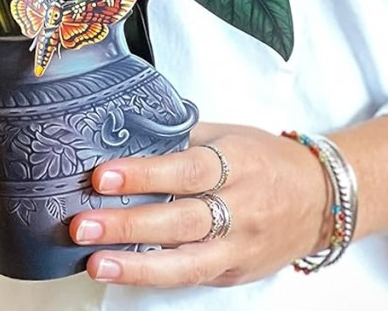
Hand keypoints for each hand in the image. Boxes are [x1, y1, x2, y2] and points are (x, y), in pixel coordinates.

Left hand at [69, 123, 332, 286]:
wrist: (322, 199)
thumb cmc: (263, 159)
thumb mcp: (225, 135)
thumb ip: (178, 135)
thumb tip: (121, 129)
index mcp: (236, 164)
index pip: (185, 171)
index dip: (143, 175)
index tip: (102, 177)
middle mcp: (239, 209)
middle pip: (180, 222)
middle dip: (126, 226)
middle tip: (83, 225)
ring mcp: (238, 247)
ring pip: (187, 263)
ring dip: (136, 266)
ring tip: (95, 263)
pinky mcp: (234, 272)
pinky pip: (192, 277)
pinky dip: (155, 276)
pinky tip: (121, 271)